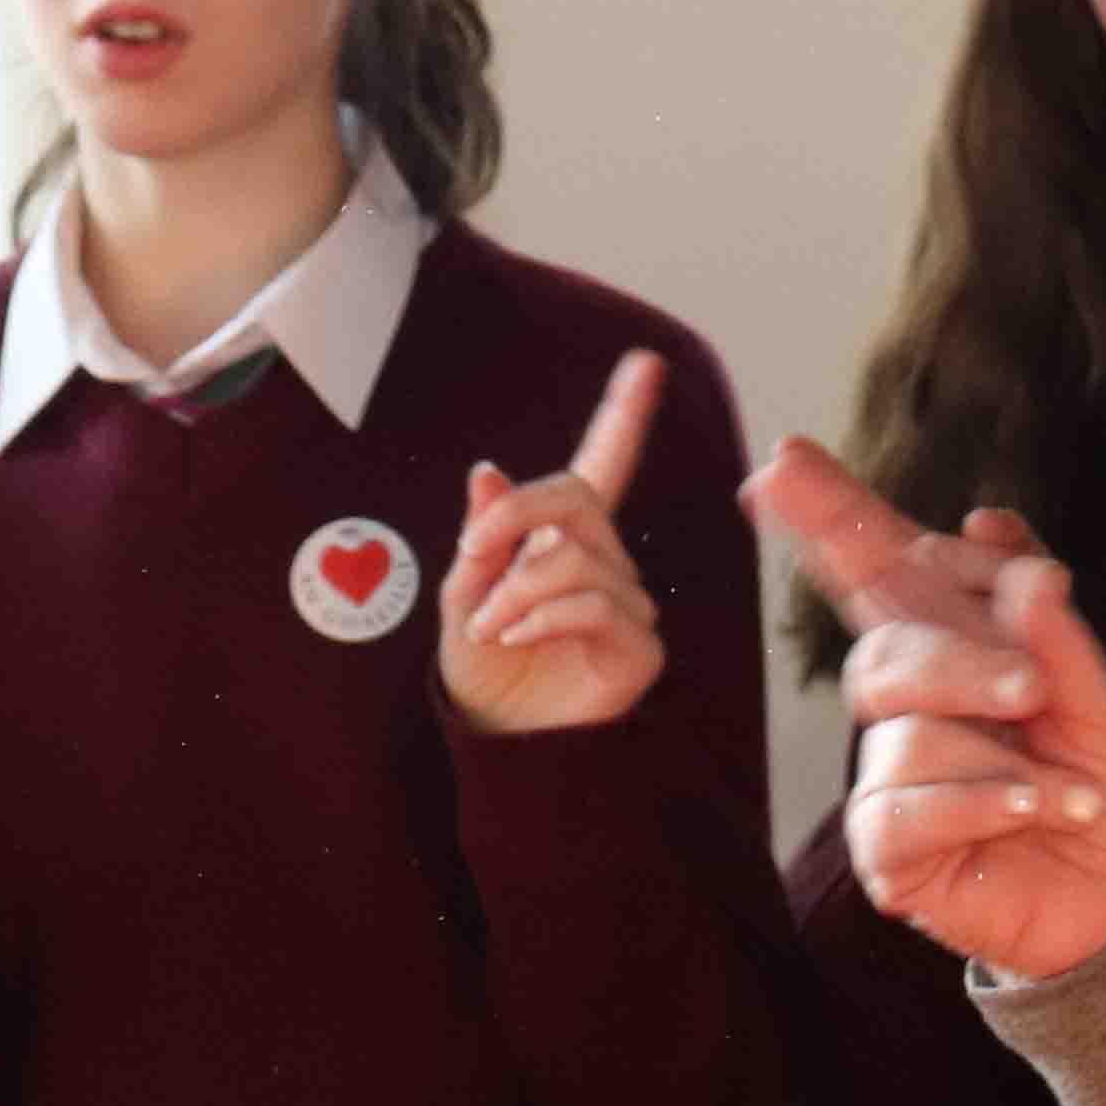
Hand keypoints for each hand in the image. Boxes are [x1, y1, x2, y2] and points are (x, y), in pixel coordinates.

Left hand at [440, 347, 672, 736]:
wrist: (498, 742)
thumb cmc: (482, 672)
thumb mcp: (461, 594)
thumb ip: (482, 537)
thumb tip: (489, 474)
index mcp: (563, 539)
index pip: (603, 465)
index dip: (624, 415)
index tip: (644, 363)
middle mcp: (604, 562)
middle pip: (576, 496)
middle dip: (516, 515)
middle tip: (470, 552)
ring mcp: (627, 603)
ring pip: (576, 558)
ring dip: (515, 590)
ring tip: (488, 627)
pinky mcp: (639, 646)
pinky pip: (594, 604)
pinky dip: (540, 616)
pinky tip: (515, 637)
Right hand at [750, 441, 1105, 982]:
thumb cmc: (1101, 787)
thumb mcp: (1098, 700)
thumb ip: (1052, 627)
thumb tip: (996, 529)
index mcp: (951, 650)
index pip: (882, 572)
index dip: (832, 517)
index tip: (785, 463)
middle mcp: (907, 708)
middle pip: (887, 648)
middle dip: (960, 661)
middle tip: (1031, 690)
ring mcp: (889, 776)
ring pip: (907, 731)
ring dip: (1000, 756)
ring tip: (1070, 792)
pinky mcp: (886, 849)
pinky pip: (905, 805)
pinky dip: (982, 802)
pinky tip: (1033, 809)